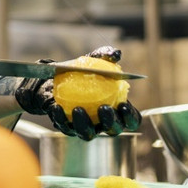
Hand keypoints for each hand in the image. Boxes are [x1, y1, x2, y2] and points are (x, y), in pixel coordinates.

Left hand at [14, 46, 140, 140]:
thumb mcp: (94, 59)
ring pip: (88, 133)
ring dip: (84, 124)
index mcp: (117, 109)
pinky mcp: (67, 127)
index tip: (123, 105)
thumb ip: (106, 55)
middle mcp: (103, 122)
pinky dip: (61, 118)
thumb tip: (116, 54)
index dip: (130, 117)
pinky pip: (65, 126)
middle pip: (113, 130)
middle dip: (110, 122)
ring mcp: (86, 127)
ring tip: (78, 109)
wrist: (57, 76)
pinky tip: (56, 107)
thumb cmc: (82, 69)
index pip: (131, 120)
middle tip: (103, 108)